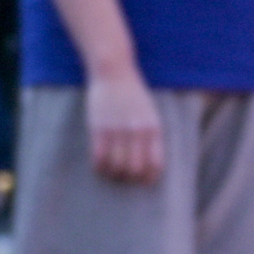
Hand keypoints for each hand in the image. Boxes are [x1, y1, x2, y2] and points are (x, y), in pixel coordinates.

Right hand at [86, 67, 165, 183]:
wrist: (114, 73)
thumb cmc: (134, 95)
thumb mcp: (151, 114)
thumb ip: (152, 136)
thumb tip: (149, 164)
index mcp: (153, 128)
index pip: (155, 164)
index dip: (149, 177)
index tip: (143, 180)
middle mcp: (137, 131)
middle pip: (135, 169)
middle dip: (130, 178)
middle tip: (125, 176)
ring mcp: (117, 130)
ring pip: (116, 166)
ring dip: (114, 174)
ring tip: (112, 172)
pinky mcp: (99, 128)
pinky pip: (99, 157)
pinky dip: (100, 167)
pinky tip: (100, 165)